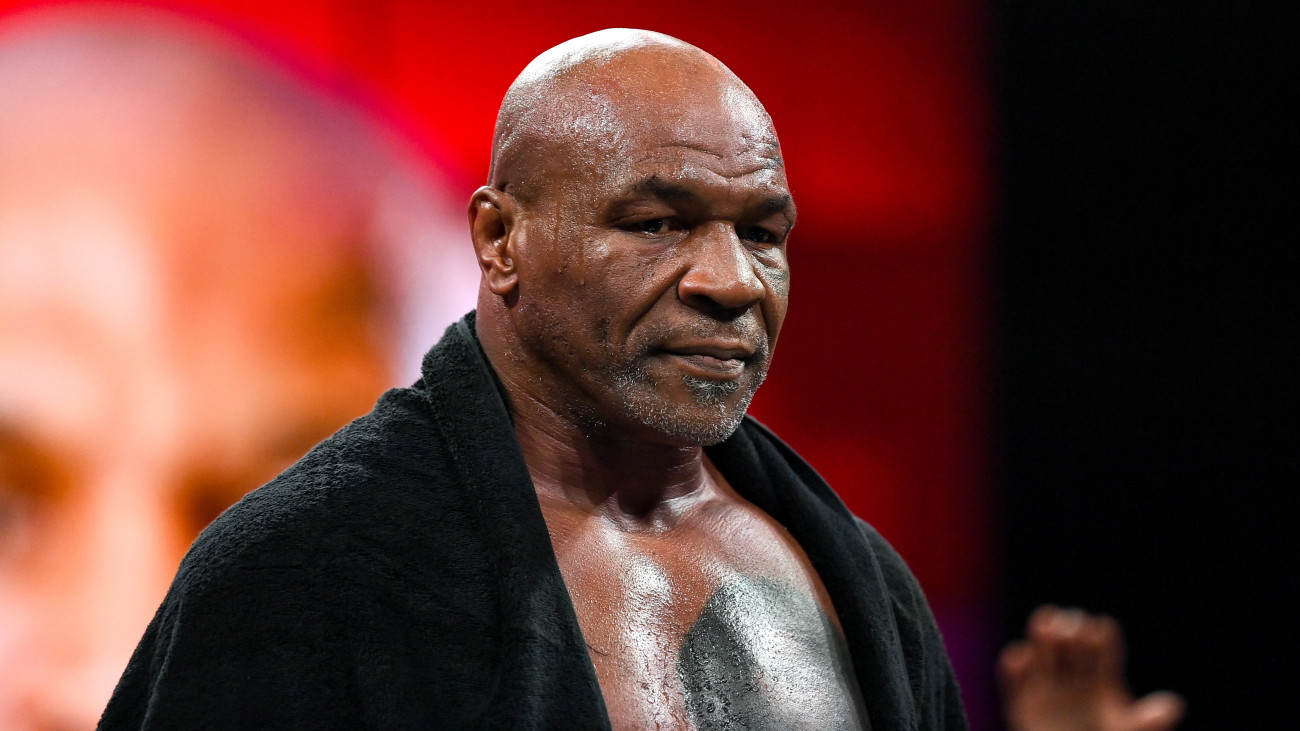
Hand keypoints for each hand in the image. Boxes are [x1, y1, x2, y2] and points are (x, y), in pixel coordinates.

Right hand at [999, 605, 1184, 730]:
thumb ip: (1147, 724)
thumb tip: (1173, 705)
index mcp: (1103, 681)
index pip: (1101, 648)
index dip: (1099, 637)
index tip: (1097, 633)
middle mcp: (1073, 680)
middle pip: (1070, 645)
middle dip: (1069, 630)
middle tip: (1070, 625)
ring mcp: (1045, 690)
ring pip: (1041, 654)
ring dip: (1041, 636)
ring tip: (1045, 623)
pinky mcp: (1020, 704)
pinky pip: (1013, 680)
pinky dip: (1013, 666)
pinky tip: (1020, 658)